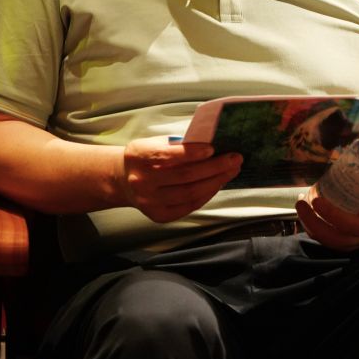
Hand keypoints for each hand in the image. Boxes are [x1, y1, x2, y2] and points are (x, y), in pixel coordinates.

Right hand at [117, 136, 241, 222]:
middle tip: (235, 159)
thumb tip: (211, 145)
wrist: (124, 180)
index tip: (213, 148)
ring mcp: (149, 201)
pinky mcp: (158, 215)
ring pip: (190, 193)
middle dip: (215, 167)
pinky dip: (207, 194)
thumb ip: (177, 145)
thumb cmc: (146, 158)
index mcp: (138, 157)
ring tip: (231, 170)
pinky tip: (217, 184)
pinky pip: (189, 205)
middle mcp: (140, 181)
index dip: (192, 153)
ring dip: (216, 181)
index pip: (167, 155)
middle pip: (185, 175)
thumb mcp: (154, 143)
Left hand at [296, 180, 358, 251]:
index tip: (317, 200)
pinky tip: (302, 210)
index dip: (333, 215)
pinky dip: (308, 225)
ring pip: (323, 239)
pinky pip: (320, 238)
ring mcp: (347, 243)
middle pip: (332, 237)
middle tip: (300, 203)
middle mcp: (357, 238)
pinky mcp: (338, 243)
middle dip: (312, 221)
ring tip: (300, 205)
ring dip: (307, 223)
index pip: (352, 226)